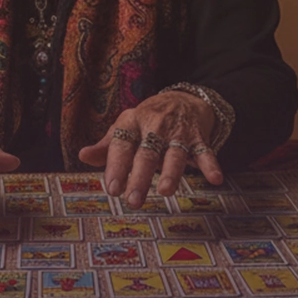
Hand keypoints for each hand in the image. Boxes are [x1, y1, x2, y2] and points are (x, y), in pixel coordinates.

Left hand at [77, 90, 222, 205]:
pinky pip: (205, 152)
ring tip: (166, 191)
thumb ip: (107, 146)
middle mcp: (154, 126)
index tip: (112, 189)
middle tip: (133, 200)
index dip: (116, 167)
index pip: (121, 146)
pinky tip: (215, 179)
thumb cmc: (148, 120)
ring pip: (174, 154)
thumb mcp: (126, 127)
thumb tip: (82, 156)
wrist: (184, 98)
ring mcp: (178, 132)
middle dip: (140, 177)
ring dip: (171, 172)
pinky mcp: (198, 137)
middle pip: (146, 154)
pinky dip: (211, 165)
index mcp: (132, 123)